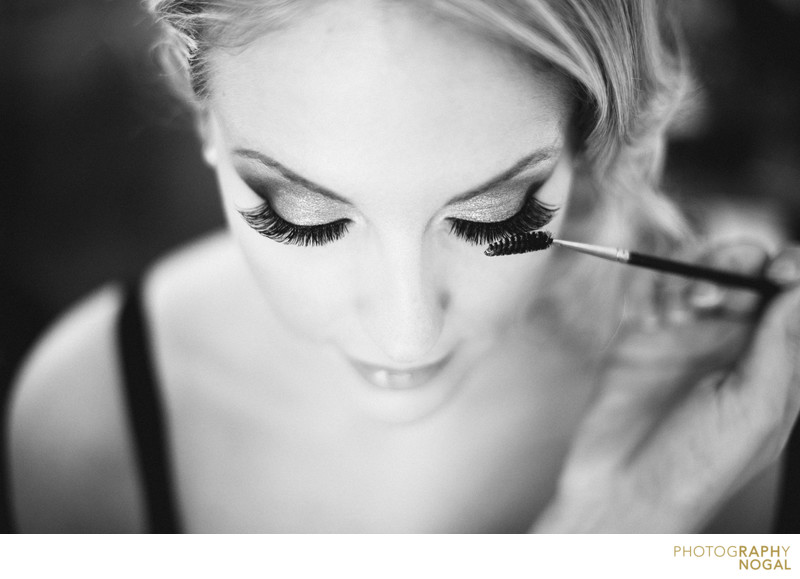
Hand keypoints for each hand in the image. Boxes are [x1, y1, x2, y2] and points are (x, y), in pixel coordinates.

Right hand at [532, 242, 799, 531]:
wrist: (623, 489)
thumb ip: (780, 347)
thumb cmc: (697, 467)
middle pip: (743, 273)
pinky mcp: (639, 335)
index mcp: (773, 365)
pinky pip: (647, 288)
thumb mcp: (755, 410)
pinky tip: (655, 316)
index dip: (789, 273)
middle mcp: (729, 345)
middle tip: (718, 293)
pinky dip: (650, 285)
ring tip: (682, 308)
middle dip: (735, 267)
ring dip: (691, 274)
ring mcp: (682, 337)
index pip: (791, 300)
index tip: (776, 272)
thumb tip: (798, 291)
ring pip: (695, 272)